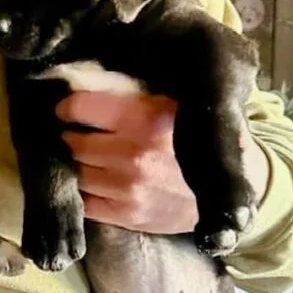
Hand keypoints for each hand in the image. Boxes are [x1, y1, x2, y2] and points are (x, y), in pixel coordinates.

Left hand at [55, 91, 269, 233]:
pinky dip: (82, 191)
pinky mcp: (128, 215)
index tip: (65, 109)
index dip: (67, 107)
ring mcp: (128, 188)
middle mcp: (132, 154)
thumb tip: (84, 77)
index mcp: (143, 118)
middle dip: (68, 136)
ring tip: (79, 156)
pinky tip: (90, 181)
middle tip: (71, 132)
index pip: (79, 107)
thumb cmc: (194, 138)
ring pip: (75, 172)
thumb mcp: (170, 102)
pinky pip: (84, 203)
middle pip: (72, 142)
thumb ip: (130, 92)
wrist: (227, 190)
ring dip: (74, 163)